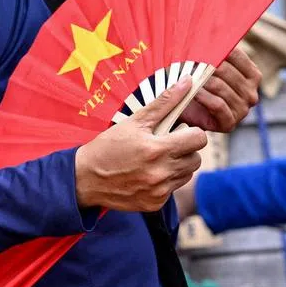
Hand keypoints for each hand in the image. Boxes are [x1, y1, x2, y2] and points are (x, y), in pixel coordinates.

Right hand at [75, 79, 207, 211]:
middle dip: (186, 149)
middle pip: (196, 159)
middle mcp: (161, 174)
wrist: (85, 178)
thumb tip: (187, 82)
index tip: (179, 131)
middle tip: (168, 144)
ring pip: (187, 174)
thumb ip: (165, 102)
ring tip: (159, 158)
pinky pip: (174, 189)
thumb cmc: (109, 146)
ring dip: (179, 165)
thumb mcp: (135, 121)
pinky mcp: (154, 204)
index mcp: (157, 150)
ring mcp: (158, 192)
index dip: (192, 132)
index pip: (199, 139)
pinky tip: (149, 173)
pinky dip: (167, 181)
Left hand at [179, 46, 260, 132]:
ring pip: (221, 88)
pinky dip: (203, 97)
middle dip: (206, 66)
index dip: (217, 49)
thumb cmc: (200, 84)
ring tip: (188, 76)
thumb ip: (214, 50)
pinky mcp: (230, 123)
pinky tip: (192, 92)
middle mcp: (252, 93)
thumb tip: (210, 27)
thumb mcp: (210, 65)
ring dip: (202, 82)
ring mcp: (243, 110)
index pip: (236, 55)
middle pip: (227, 72)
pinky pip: (217, 105)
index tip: (200, 45)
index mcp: (253, 75)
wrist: (188, 112)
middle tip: (189, 61)